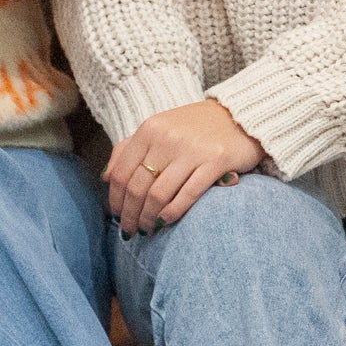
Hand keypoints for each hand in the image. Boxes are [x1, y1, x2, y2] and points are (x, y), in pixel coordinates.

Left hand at [105, 97, 262, 233]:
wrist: (239, 114)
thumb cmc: (194, 127)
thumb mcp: (159, 128)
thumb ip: (129, 148)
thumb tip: (106, 177)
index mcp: (149, 129)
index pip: (121, 173)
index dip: (115, 200)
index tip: (117, 217)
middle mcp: (167, 138)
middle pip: (137, 187)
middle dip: (130, 215)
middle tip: (130, 231)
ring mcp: (192, 149)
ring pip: (158, 195)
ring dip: (149, 218)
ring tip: (148, 229)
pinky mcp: (216, 161)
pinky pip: (187, 194)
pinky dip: (172, 212)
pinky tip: (166, 221)